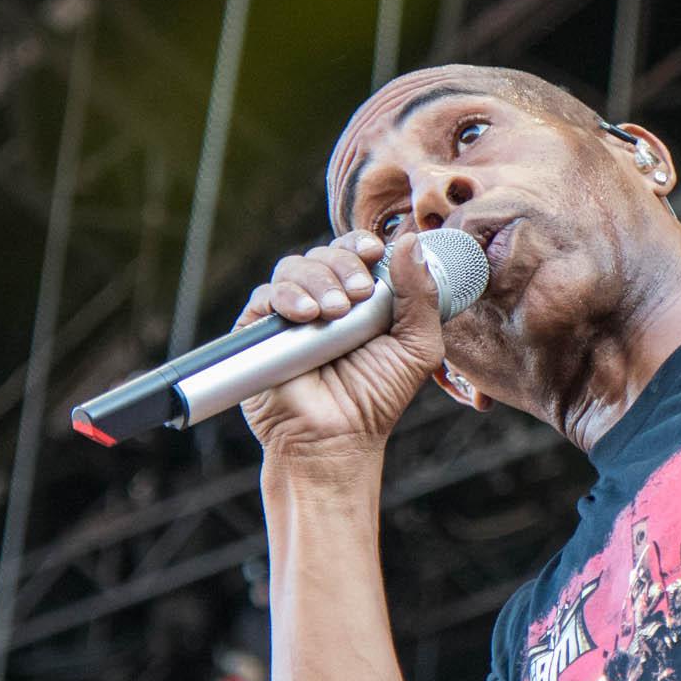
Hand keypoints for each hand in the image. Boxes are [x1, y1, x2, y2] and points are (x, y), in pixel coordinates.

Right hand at [236, 230, 446, 462]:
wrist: (336, 437)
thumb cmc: (376, 398)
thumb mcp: (417, 346)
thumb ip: (421, 296)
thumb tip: (412, 242)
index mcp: (360, 299)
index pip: (355, 252)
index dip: (361, 244)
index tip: (373, 251)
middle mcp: (324, 299)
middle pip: (326, 253)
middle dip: (343, 264)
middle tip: (357, 295)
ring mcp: (291, 313)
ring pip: (295, 266)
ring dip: (317, 280)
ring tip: (333, 312)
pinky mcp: (259, 329)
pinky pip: (267, 295)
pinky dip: (287, 297)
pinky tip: (306, 315)